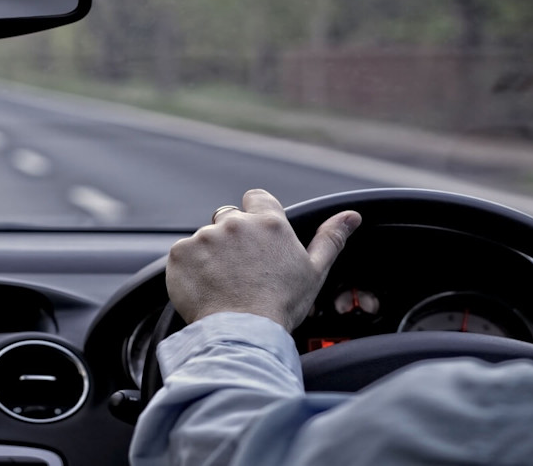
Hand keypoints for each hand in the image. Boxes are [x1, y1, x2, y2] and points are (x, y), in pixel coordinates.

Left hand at [166, 189, 361, 330]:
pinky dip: (190, 268)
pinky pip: (183, 254)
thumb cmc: (281, 306)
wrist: (242, 334)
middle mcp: (236, 223)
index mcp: (269, 223)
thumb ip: (330, 238)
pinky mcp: (181, 253)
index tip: (256, 238)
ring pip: (205, 237)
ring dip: (210, 254)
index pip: (257, 198)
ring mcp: (205, 237)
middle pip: (227, 216)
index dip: (255, 214)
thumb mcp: (314, 272)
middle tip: (239, 269)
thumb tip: (351, 216)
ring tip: (222, 284)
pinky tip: (204, 288)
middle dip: (231, 236)